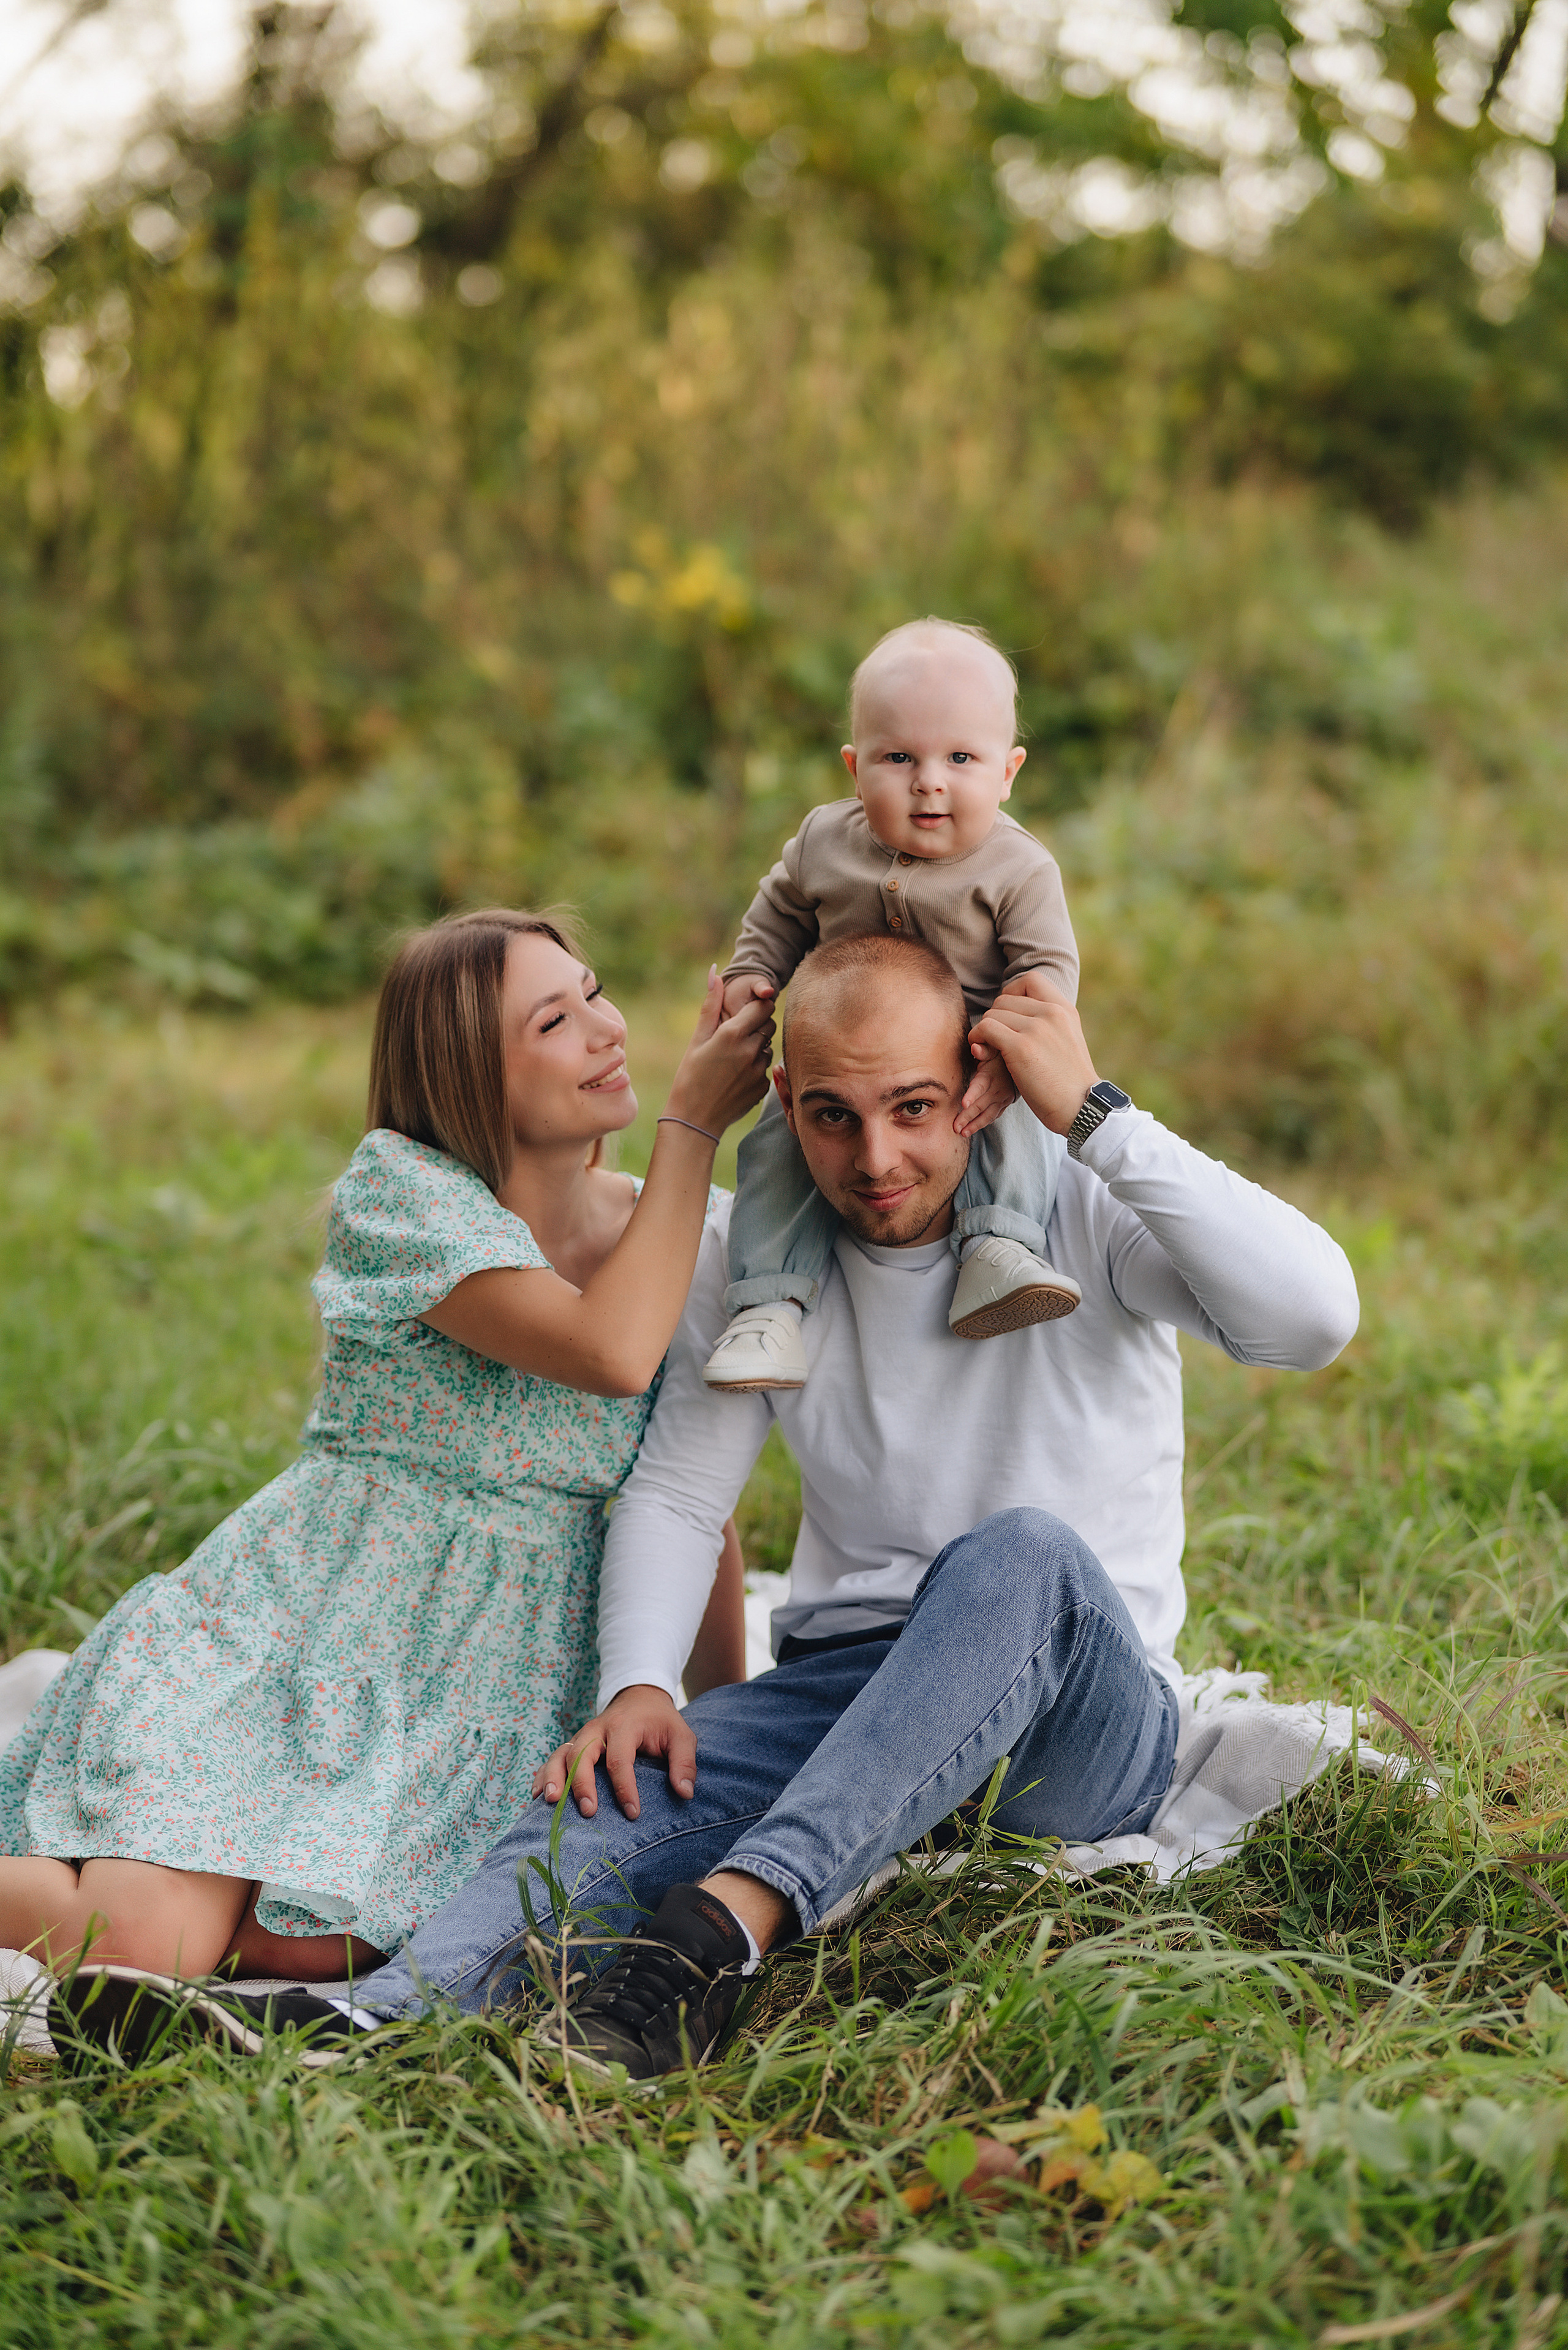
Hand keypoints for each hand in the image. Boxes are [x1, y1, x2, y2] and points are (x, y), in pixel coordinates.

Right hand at [531, 1684, 695, 1819]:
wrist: (639, 1697)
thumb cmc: (661, 1722)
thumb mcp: (682, 1735)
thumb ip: (685, 1762)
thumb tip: (684, 1793)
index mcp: (624, 1726)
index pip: (620, 1758)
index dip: (624, 1788)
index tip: (633, 1813)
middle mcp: (597, 1729)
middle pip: (581, 1754)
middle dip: (582, 1784)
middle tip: (588, 1812)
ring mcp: (581, 1736)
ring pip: (560, 1755)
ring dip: (553, 1777)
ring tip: (550, 1802)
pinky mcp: (573, 1745)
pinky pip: (553, 1759)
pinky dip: (542, 1776)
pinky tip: (537, 1797)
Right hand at [664, 968, 774, 1138]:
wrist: (695, 1120)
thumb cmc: (689, 1077)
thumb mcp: (696, 1039)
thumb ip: (711, 1005)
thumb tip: (715, 972)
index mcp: (733, 1034)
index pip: (763, 1006)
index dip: (757, 1005)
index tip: (747, 1010)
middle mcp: (751, 1050)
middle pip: (769, 1024)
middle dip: (758, 1024)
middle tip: (738, 1033)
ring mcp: (759, 1070)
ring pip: (768, 1046)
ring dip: (757, 1046)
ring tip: (734, 1058)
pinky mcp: (763, 1087)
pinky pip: (766, 1068)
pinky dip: (755, 1067)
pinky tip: (736, 1076)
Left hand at [955, 1050, 1016, 1138]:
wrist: (1022, 1062)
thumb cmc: (1000, 1054)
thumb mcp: (993, 1048)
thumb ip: (983, 1050)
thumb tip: (975, 1047)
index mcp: (991, 1075)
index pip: (980, 1086)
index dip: (972, 1095)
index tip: (963, 1104)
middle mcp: (998, 1089)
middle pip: (981, 1105)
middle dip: (967, 1117)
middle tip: (955, 1127)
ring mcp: (1003, 1099)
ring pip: (987, 1115)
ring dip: (974, 1125)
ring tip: (963, 1133)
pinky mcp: (1004, 1104)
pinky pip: (993, 1116)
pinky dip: (982, 1124)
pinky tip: (971, 1130)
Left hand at [958, 973, 1060, 1135]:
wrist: (1080, 1107)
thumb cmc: (1068, 1081)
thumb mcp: (1067, 1040)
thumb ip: (1048, 1022)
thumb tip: (1015, 1013)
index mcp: (1064, 1009)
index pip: (1030, 980)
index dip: (1012, 993)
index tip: (1009, 1016)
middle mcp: (1052, 1013)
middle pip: (1004, 999)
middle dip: (995, 1019)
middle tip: (996, 1041)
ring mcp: (1036, 1028)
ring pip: (992, 1014)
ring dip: (984, 1032)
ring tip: (990, 1051)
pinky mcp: (1020, 1047)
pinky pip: (985, 1028)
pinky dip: (977, 1039)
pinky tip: (983, 1053)